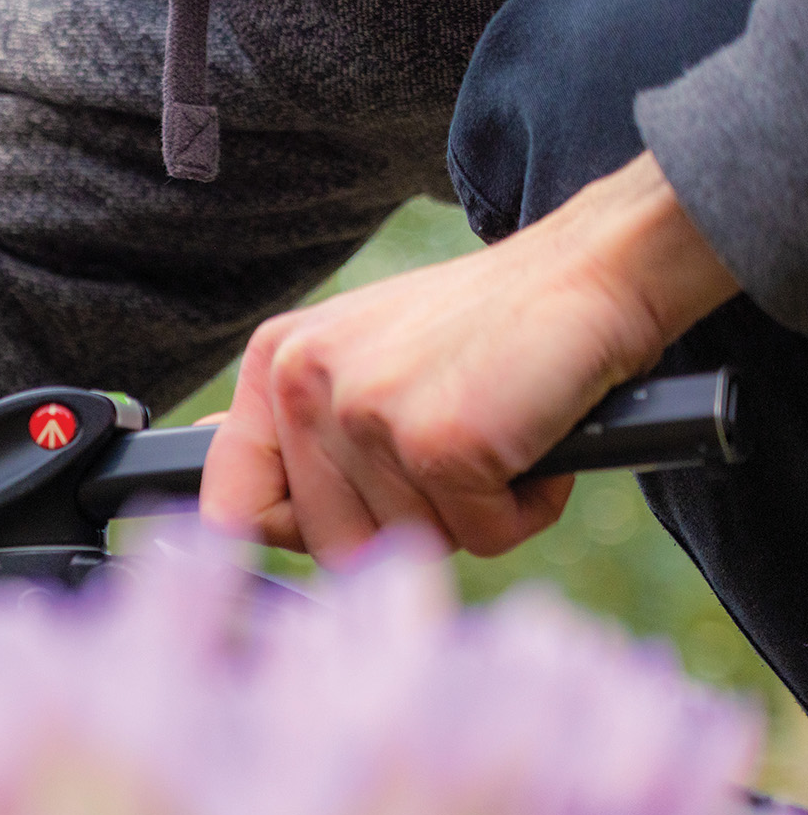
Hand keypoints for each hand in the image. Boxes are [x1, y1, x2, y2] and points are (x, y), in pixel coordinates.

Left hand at [200, 151, 739, 561]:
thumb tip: (221, 512)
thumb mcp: (362, 363)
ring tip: (499, 437)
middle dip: (407, 526)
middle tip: (457, 460)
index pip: (230, 506)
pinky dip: (526, 507)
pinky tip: (534, 441)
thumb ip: (295, 433)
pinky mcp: (439, 443)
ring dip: (474, 514)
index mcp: (275, 364)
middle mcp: (304, 382)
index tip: (349, 524)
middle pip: (332, 545)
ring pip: (411, 545)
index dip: (289, 539)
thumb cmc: (485, 329)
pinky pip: (483, 537)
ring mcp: (367, 412)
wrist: (594, 269)